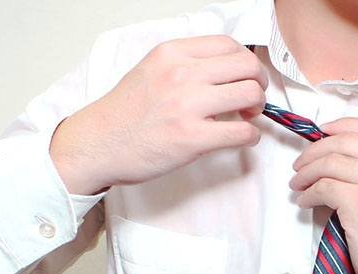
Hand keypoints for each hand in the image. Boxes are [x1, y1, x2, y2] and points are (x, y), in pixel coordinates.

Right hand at [49, 35, 267, 194]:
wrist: (99, 144)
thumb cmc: (125, 113)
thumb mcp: (152, 70)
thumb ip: (186, 65)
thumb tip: (226, 70)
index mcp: (172, 54)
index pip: (229, 45)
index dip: (246, 62)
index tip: (244, 77)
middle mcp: (181, 74)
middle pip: (247, 66)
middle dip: (259, 83)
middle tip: (252, 98)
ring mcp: (187, 106)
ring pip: (250, 94)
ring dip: (258, 108)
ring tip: (246, 117)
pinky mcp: (192, 138)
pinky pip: (242, 132)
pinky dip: (251, 135)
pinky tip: (242, 137)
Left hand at [290, 117, 357, 273]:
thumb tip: (346, 152)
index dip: (344, 127)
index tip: (322, 133)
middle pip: (351, 142)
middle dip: (318, 149)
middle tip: (301, 163)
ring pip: (333, 161)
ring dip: (308, 171)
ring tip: (298, 184)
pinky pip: (325, 186)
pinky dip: (309, 192)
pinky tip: (305, 201)